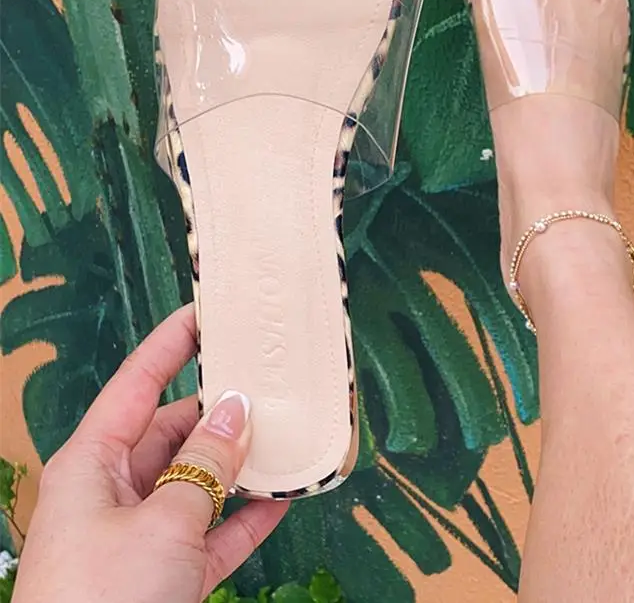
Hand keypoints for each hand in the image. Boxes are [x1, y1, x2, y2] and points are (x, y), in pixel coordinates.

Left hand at [12, 304, 287, 602]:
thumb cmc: (102, 599)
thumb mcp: (162, 521)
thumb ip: (205, 465)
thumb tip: (238, 409)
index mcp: (93, 461)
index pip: (138, 382)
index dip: (173, 343)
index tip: (211, 310)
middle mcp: (115, 489)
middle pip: (175, 430)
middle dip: (221, 408)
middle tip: (271, 380)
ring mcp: (143, 533)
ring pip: (199, 480)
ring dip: (241, 463)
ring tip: (289, 431)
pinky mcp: (167, 574)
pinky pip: (213, 530)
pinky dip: (247, 516)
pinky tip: (285, 495)